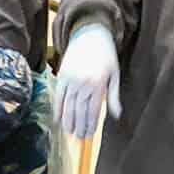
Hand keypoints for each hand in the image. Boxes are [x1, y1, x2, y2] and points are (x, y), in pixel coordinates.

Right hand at [54, 22, 120, 140]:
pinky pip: (58, 98)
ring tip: (70, 133)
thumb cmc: (105, 55)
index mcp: (98, 84)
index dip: (90, 125)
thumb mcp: (114, 74)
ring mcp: (71, 81)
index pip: (93, 111)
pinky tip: (59, 120)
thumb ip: (114, 96)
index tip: (89, 135)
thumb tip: (116, 115)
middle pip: (80, 111)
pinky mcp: (61, 77)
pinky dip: (58, 110)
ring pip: (68, 107)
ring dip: (68, 122)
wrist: (89, 34)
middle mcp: (83, 84)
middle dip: (79, 127)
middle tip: (79, 139)